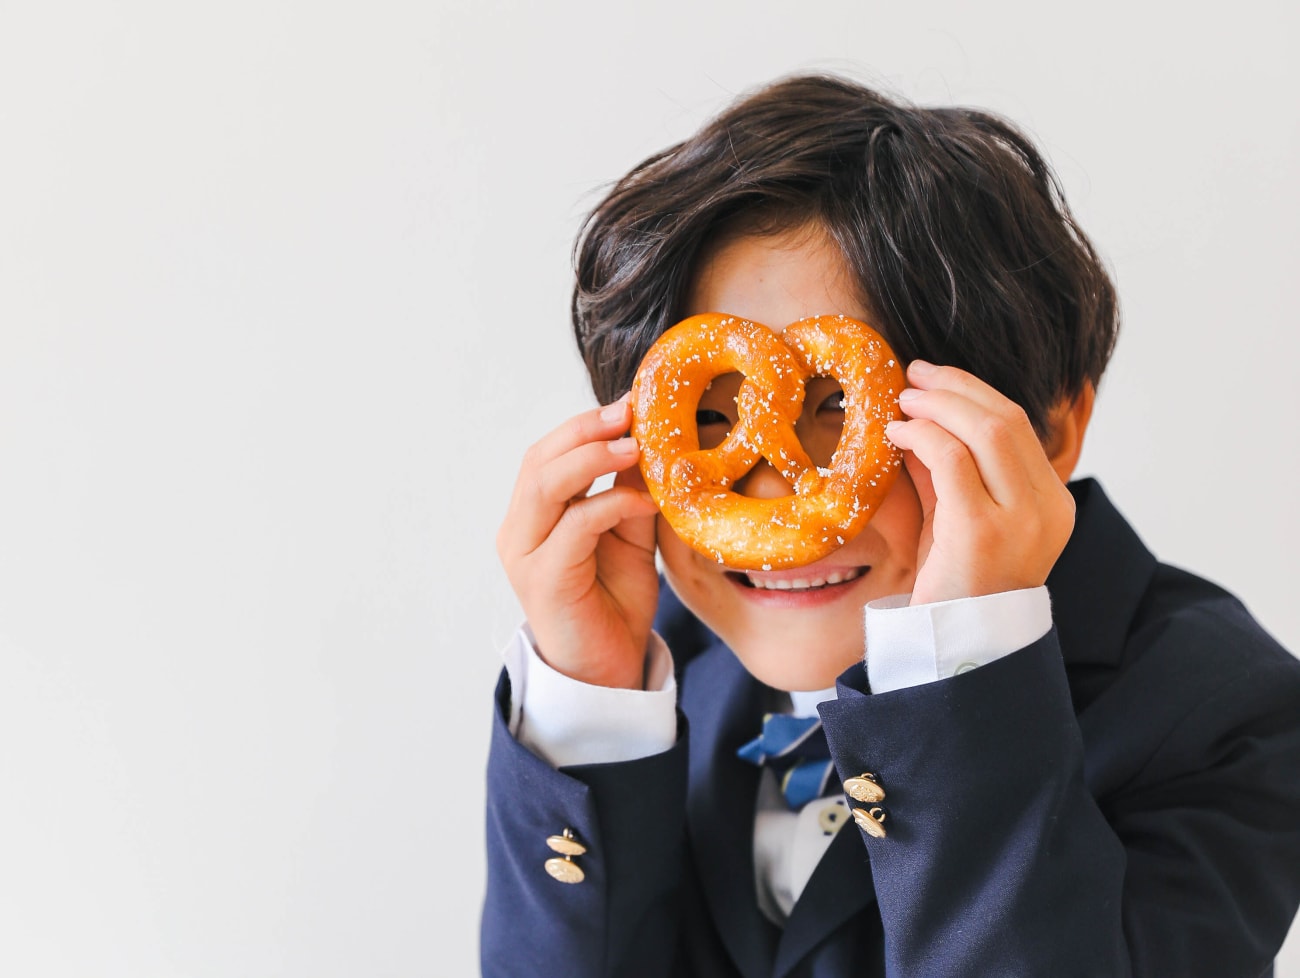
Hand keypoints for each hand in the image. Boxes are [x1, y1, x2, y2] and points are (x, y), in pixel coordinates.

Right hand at [496, 395, 660, 688]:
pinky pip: (574, 526)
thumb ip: (629, 491)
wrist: (609, 671)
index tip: (632, 404)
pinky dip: (610, 504)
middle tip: (632, 413)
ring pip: (545, 485)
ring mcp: (524, 555)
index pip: (547, 453)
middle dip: (586, 429)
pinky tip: (644, 502)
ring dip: (592, 458)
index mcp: (533, 516)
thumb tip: (649, 440)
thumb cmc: (614, 603)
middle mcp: (519, 530)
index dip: (586, 424)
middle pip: (539, 459)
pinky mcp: (543, 580)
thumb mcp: (629, 534)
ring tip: (635, 447)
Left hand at [883, 361, 1075, 606]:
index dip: (974, 392)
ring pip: (986, 430)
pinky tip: (897, 434)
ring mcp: (1021, 522)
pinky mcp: (982, 533)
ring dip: (937, 404)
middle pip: (1006, 420)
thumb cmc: (956, 584)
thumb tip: (922, 416)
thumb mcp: (959, 518)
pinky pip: (952, 460)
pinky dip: (922, 435)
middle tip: (913, 375)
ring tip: (902, 400)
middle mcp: (1048, 510)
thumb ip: (950, 470)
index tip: (935, 378)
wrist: (957, 648)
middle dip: (955, 387)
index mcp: (1054, 504)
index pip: (1020, 427)